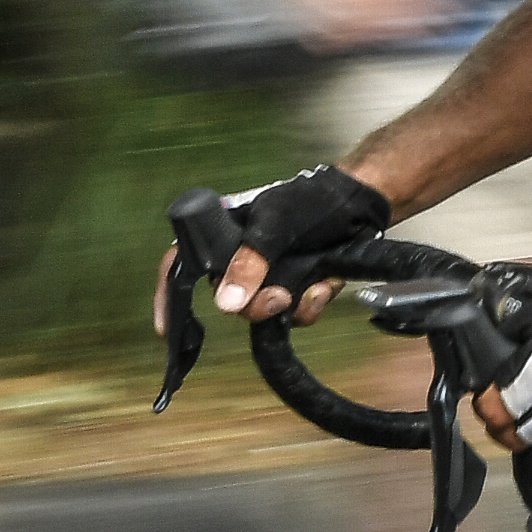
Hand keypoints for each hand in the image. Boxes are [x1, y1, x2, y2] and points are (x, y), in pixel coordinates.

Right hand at [147, 163, 391, 333]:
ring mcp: (269, 275)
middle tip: (279, 296)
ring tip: (312, 284)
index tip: (168, 329)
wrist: (363, 207)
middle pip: (227, 299)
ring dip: (288, 306)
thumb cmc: (315, 201)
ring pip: (262, 312)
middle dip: (254, 305)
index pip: (182, 263)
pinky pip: (293, 314)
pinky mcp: (296, 288)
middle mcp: (242, 258)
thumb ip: (251, 261)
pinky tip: (325, 285)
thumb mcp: (277, 224)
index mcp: (225, 234)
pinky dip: (310, 305)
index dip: (168, 295)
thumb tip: (225, 303)